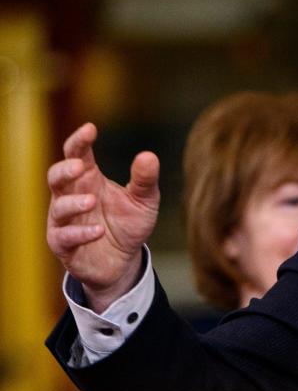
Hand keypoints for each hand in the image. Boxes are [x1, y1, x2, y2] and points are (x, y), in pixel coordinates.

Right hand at [46, 123, 160, 310]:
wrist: (123, 261)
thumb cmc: (128, 224)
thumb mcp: (144, 201)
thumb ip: (145, 180)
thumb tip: (148, 156)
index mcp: (89, 179)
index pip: (77, 154)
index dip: (80, 141)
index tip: (90, 129)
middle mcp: (72, 196)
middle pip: (56, 177)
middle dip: (64, 169)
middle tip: (80, 166)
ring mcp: (65, 221)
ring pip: (58, 207)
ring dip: (73, 203)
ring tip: (92, 201)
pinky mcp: (64, 244)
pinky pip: (64, 237)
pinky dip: (80, 233)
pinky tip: (98, 230)